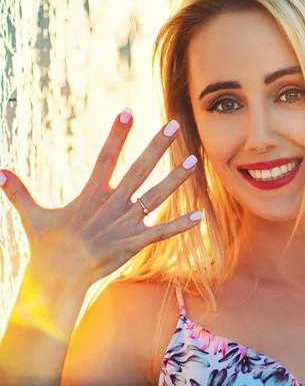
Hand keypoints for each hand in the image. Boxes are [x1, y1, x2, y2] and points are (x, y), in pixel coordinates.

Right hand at [0, 109, 202, 288]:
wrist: (56, 278)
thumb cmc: (46, 246)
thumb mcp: (32, 216)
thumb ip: (19, 193)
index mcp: (91, 193)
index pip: (106, 156)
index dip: (118, 134)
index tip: (128, 111)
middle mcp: (112, 203)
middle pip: (139, 169)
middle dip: (157, 146)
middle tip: (174, 125)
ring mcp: (125, 223)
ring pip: (156, 196)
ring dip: (175, 179)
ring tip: (194, 161)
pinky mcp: (133, 243)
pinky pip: (161, 232)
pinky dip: (180, 225)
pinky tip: (199, 215)